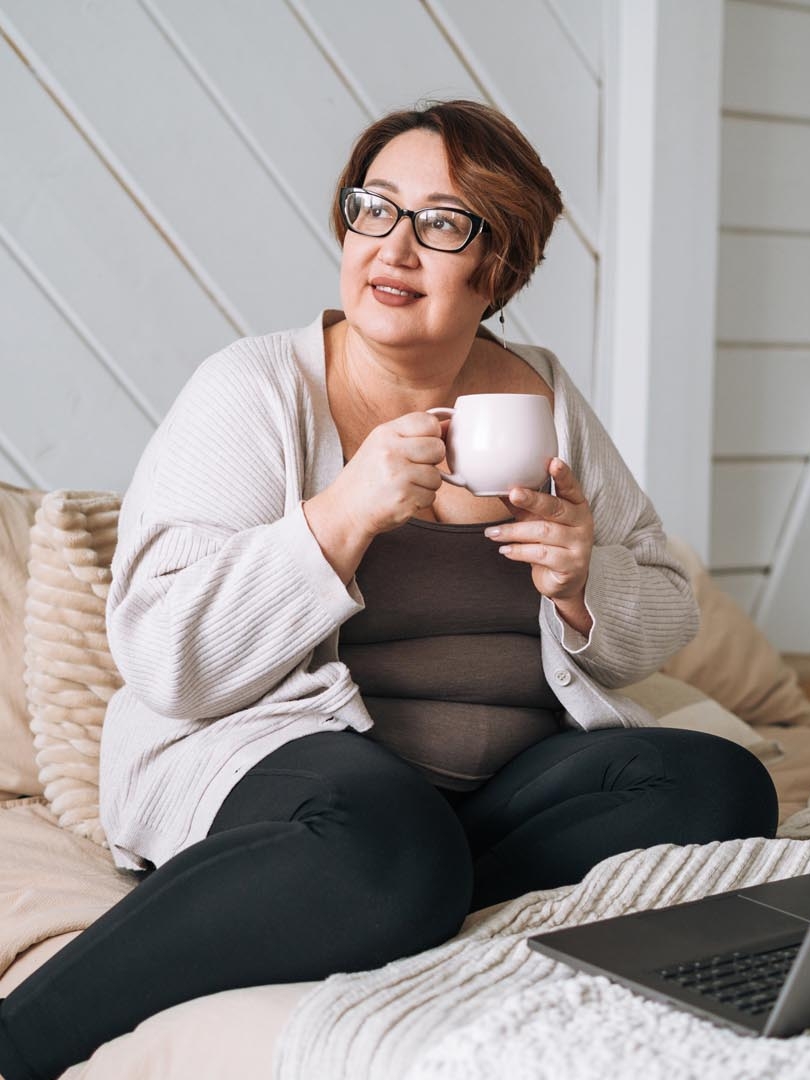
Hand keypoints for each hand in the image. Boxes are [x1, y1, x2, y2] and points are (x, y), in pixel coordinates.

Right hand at [304, 412, 445, 582]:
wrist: (345, 509)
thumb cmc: (367, 477)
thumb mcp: (382, 445)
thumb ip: (413, 434)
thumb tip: (451, 425)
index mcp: (386, 433)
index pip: (429, 422)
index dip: (432, 436)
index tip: (421, 446)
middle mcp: (391, 451)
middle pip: (438, 448)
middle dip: (431, 462)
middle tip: (411, 469)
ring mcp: (398, 476)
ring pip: (437, 476)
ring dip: (426, 484)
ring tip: (404, 485)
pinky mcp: (405, 499)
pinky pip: (431, 497)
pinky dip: (421, 501)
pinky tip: (402, 498)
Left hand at [485, 458, 593, 633]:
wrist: (566, 581)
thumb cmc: (552, 545)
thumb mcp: (538, 521)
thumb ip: (523, 506)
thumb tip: (498, 487)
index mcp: (577, 506)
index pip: (571, 487)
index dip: (563, 475)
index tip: (552, 462)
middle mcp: (582, 522)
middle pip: (556, 508)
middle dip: (533, 499)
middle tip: (513, 493)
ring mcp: (579, 545)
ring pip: (543, 533)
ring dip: (513, 531)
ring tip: (493, 533)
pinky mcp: (570, 565)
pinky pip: (541, 555)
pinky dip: (519, 551)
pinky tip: (505, 550)